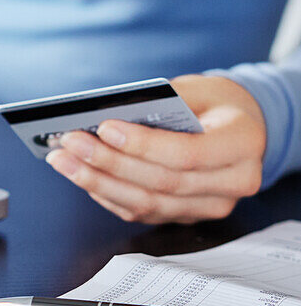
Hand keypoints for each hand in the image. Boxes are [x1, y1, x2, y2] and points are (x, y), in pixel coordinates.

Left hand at [45, 75, 266, 223]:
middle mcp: (233, 183)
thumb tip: (105, 115)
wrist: (242, 126)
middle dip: (109, 163)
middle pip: (162, 182)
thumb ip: (161, 102)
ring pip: (147, 203)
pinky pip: (142, 212)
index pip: (188, 154)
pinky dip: (106, 194)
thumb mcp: (197, 89)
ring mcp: (210, 206)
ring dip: (98, 182)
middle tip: (69, 143)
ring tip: (62, 160)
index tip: (103, 128)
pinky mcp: (186, 216)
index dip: (142, 145)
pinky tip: (80, 175)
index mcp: (242, 145)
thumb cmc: (215, 102)